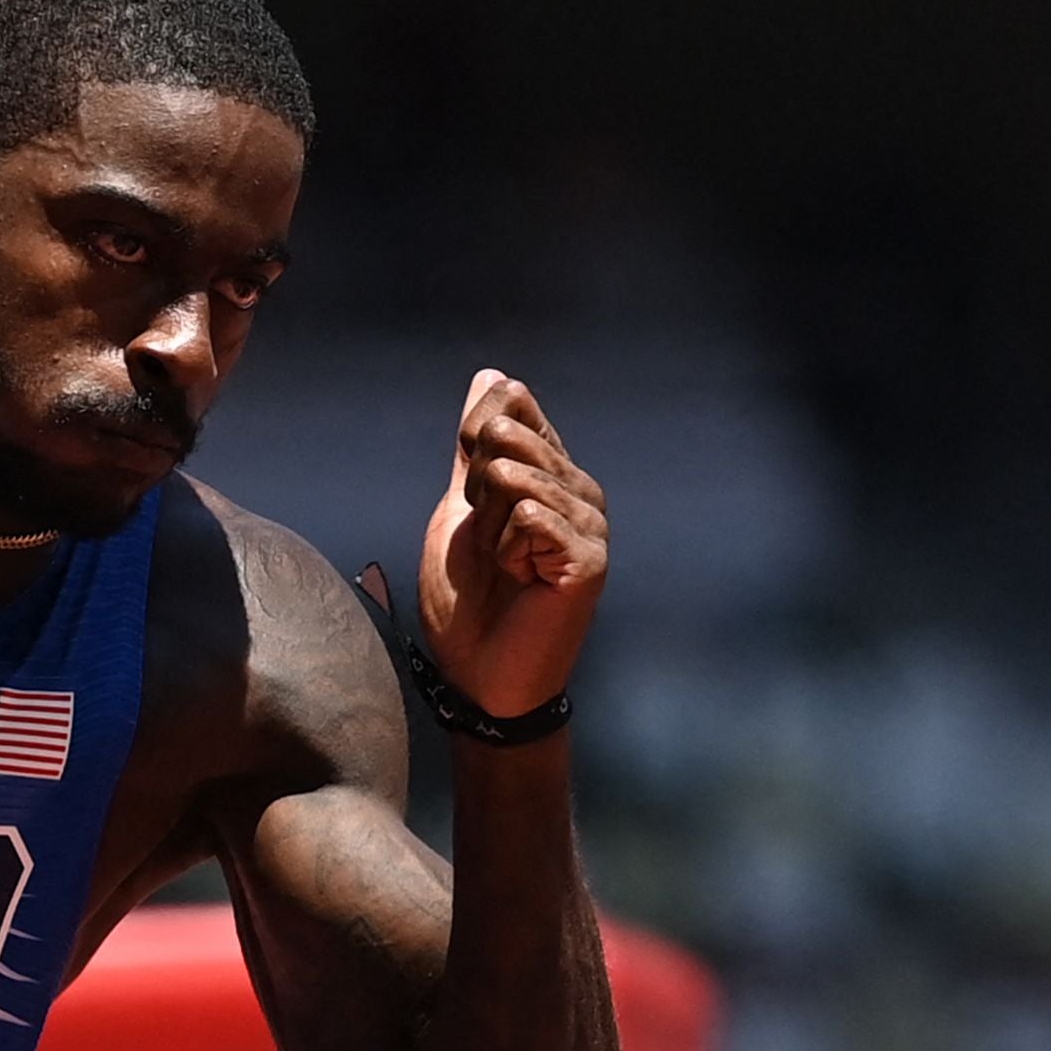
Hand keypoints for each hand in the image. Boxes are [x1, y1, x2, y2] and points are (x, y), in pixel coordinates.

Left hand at [415, 369, 607, 725]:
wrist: (477, 675)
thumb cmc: (468, 602)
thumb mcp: (460, 511)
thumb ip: (473, 449)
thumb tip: (491, 375)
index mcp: (552, 471)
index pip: (511, 399)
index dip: (472, 440)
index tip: (473, 498)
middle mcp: (579, 489)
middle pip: (506, 432)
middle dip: (475, 488)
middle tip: (488, 540)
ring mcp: (590, 523)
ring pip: (514, 473)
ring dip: (488, 527)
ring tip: (504, 564)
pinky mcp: (590, 556)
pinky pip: (528, 513)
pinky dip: (505, 549)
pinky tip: (522, 579)